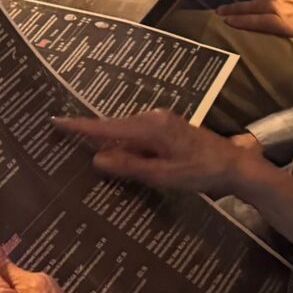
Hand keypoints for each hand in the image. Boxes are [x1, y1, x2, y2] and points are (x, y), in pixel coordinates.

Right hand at [60, 111, 263, 198]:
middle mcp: (153, 117)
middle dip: (94, 136)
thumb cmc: (200, 172)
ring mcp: (162, 120)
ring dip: (113, 143)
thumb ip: (129, 166)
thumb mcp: (162, 174)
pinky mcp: (168, 127)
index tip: (56, 121)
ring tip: (96, 156)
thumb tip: (97, 159)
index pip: (106, 127)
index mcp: (149, 127)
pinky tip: (126, 158)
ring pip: (127, 132)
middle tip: (69, 140)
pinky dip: (128, 145)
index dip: (80, 126)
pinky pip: (139, 134)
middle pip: (115, 127)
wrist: (236, 166)